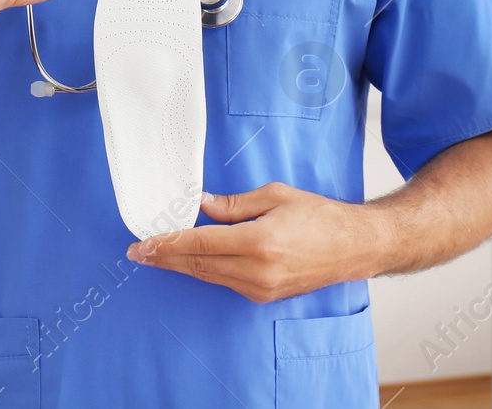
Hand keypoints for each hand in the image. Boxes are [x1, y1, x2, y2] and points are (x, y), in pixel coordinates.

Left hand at [125, 182, 381, 302]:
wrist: (353, 247)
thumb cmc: (319, 216)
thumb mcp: (275, 196)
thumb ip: (235, 204)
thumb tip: (202, 205)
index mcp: (259, 242)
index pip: (200, 243)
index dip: (168, 243)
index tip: (144, 243)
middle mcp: (257, 270)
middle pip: (198, 263)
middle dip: (165, 257)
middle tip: (138, 252)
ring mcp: (260, 287)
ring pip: (209, 275)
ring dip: (181, 265)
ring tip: (157, 255)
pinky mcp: (264, 295)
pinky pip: (226, 281)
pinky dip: (205, 270)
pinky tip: (191, 260)